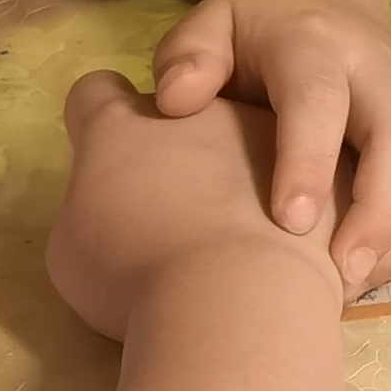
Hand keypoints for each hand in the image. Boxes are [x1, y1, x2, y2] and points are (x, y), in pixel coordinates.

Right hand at [43, 76, 328, 338]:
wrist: (236, 295)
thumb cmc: (134, 277)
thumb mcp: (72, 251)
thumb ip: (92, 209)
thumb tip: (111, 210)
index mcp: (122, 125)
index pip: (97, 94)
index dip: (95, 118)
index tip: (106, 154)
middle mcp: (196, 110)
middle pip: (180, 110)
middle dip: (176, 145)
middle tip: (173, 208)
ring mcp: (263, 130)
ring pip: (249, 136)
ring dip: (242, 171)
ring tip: (238, 239)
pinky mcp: (318, 164)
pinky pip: (305, 179)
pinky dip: (294, 206)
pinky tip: (288, 253)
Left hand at [146, 0, 390, 293]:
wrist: (325, 0)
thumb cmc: (254, 35)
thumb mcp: (209, 26)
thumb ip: (187, 59)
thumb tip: (177, 103)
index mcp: (315, 43)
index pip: (321, 98)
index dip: (311, 161)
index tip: (292, 223)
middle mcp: (380, 69)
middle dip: (382, 210)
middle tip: (344, 274)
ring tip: (356, 284)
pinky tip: (387, 268)